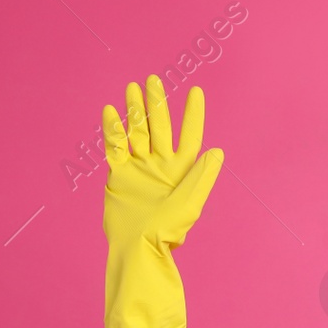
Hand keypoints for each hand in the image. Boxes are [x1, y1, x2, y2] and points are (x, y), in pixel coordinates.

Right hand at [101, 75, 224, 327]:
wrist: (136, 248)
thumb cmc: (167, 230)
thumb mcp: (190, 202)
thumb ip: (202, 176)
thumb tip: (218, 151)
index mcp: (181, 170)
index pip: (189, 136)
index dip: (193, 114)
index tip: (196, 92)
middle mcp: (160, 166)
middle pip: (159, 127)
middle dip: (157, 104)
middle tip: (153, 80)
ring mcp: (139, 169)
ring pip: (136, 132)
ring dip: (135, 111)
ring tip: (132, 88)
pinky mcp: (119, 176)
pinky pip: (115, 147)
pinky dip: (112, 130)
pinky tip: (110, 112)